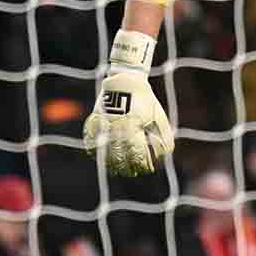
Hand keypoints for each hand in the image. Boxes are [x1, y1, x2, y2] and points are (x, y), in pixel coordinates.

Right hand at [82, 30, 173, 176]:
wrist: (126, 82)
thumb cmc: (147, 102)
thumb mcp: (159, 118)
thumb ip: (164, 138)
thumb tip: (162, 157)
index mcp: (134, 126)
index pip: (137, 153)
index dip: (141, 165)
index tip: (146, 170)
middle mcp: (117, 127)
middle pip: (120, 156)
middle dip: (127, 168)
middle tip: (132, 174)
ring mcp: (104, 124)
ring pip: (104, 151)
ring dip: (111, 164)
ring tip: (118, 171)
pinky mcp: (94, 121)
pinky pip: (91, 140)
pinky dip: (94, 151)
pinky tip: (100, 158)